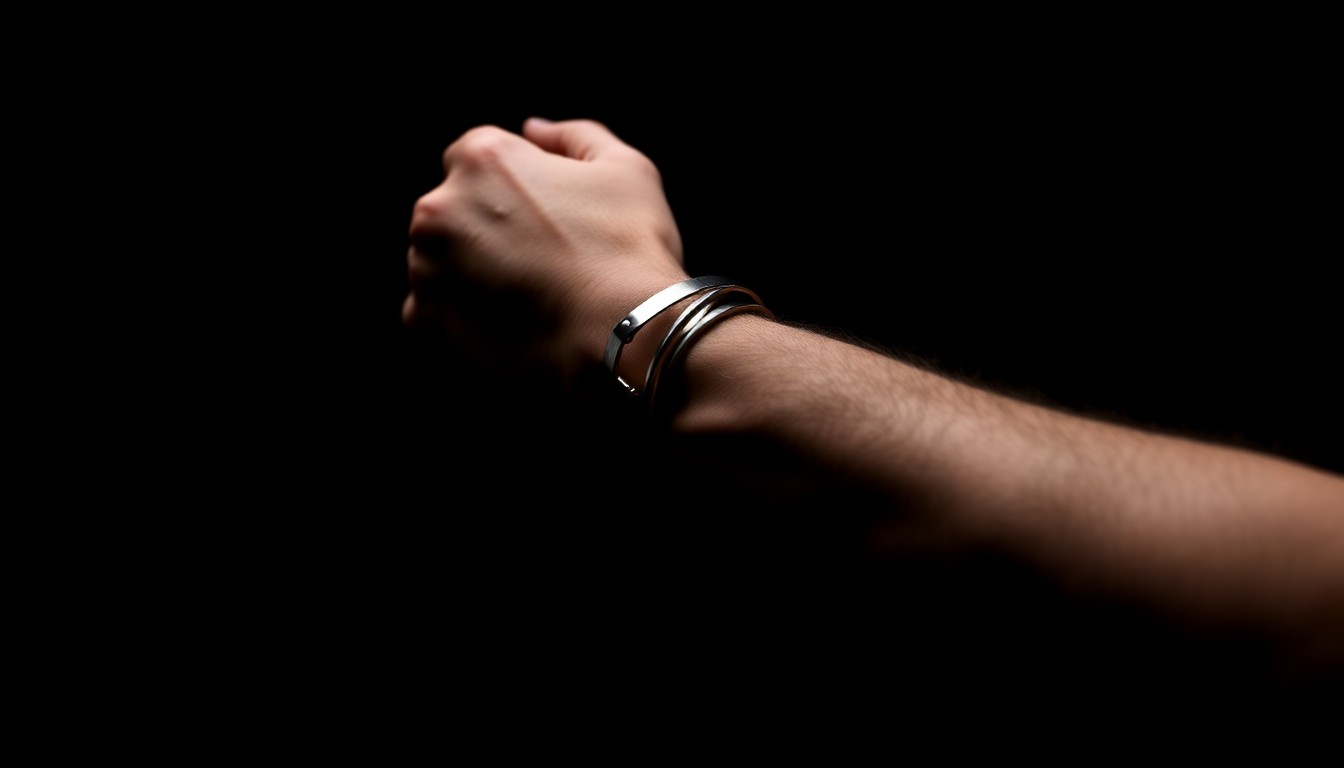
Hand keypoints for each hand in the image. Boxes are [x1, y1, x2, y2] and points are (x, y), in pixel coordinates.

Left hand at [404, 118, 689, 386]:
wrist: (625, 332)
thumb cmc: (628, 248)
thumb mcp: (625, 168)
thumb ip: (573, 136)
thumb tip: (534, 130)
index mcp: (481, 159)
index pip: (478, 159)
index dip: (517, 187)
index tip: (547, 217)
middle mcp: (440, 207)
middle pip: (454, 208)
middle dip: (488, 227)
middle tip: (541, 257)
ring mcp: (428, 265)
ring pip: (438, 258)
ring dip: (470, 270)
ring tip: (526, 292)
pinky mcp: (429, 318)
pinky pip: (430, 310)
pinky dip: (458, 315)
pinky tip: (503, 320)